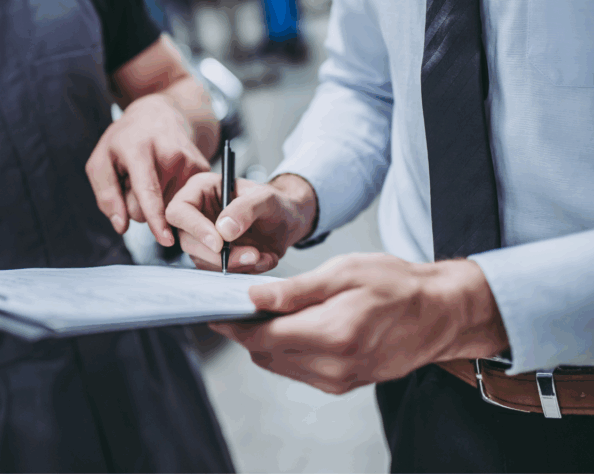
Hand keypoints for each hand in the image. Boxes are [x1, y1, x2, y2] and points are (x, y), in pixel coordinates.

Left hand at [86, 93, 209, 245]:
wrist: (160, 116)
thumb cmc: (126, 141)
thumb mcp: (101, 160)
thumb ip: (106, 195)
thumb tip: (121, 226)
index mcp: (139, 149)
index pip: (148, 191)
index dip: (156, 218)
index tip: (166, 239)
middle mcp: (170, 154)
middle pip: (152, 209)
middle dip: (137, 204)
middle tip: (135, 179)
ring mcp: (190, 162)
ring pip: (167, 209)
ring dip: (155, 201)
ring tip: (152, 175)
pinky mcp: (203, 170)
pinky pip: (182, 203)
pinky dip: (169, 197)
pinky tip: (166, 178)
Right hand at [165, 172, 316, 272]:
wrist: (288, 222)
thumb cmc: (275, 203)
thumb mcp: (266, 198)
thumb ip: (245, 208)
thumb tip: (223, 230)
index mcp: (201, 190)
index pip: (179, 211)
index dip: (194, 228)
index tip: (219, 243)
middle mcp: (197, 215)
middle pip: (187, 240)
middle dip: (219, 254)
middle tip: (251, 254)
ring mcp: (203, 238)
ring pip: (203, 260)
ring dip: (234, 264)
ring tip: (262, 255)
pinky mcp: (214, 257)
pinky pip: (219, 271)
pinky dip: (242, 270)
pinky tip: (262, 259)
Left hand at [210, 253, 509, 393]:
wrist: (441, 312)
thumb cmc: (397, 285)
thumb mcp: (344, 272)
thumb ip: (295, 290)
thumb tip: (254, 297)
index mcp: (332, 335)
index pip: (262, 338)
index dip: (234, 326)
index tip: (215, 312)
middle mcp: (334, 365)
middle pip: (265, 354)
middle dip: (247, 331)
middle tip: (240, 305)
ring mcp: (340, 379)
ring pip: (280, 365)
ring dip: (266, 342)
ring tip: (266, 312)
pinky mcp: (345, 383)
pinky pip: (300, 370)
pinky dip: (287, 350)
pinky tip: (292, 326)